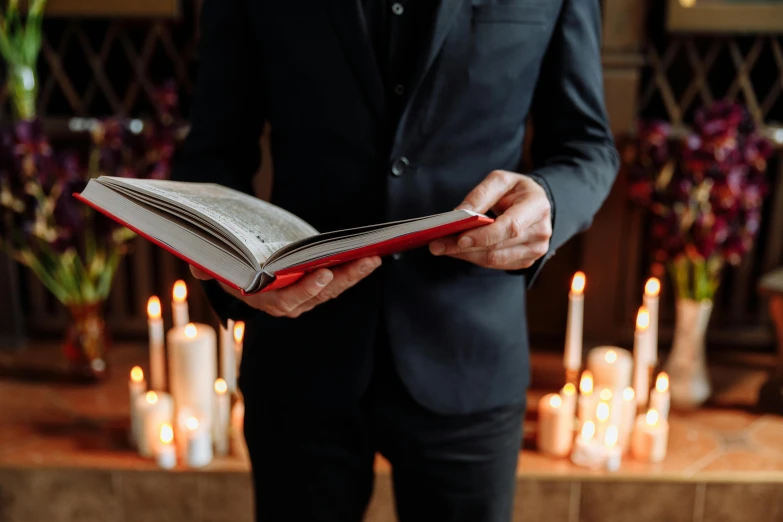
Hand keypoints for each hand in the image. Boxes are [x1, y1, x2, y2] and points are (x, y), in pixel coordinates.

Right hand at [190, 256, 381, 317]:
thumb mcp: (213, 262)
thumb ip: (206, 264)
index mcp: (261, 299)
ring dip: (354, 275)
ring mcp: (302, 297)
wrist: (238, 260)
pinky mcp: (314, 287)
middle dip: (342, 279)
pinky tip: (369, 257)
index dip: (307, 289)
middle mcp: (284, 303)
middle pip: (318, 296)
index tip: (324, 273)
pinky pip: (337, 283)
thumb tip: (198, 264)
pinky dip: (353, 272)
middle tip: (362, 261)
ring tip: (373, 257)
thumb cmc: (227, 259)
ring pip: (332, 290)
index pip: (286, 301)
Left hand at [429, 170, 551, 269]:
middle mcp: (540, 231)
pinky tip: (458, 250)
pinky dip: (473, 257)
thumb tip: (458, 214)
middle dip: (463, 247)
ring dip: (464, 255)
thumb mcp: (501, 180)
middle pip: (497, 247)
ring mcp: (535, 250)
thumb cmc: (517, 190)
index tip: (459, 238)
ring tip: (441, 247)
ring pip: (493, 260)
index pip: (510, 227)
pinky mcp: (526, 261)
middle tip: (436, 244)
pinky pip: (495, 264)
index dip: (484, 235)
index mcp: (537, 206)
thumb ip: (480, 195)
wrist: (537, 203)